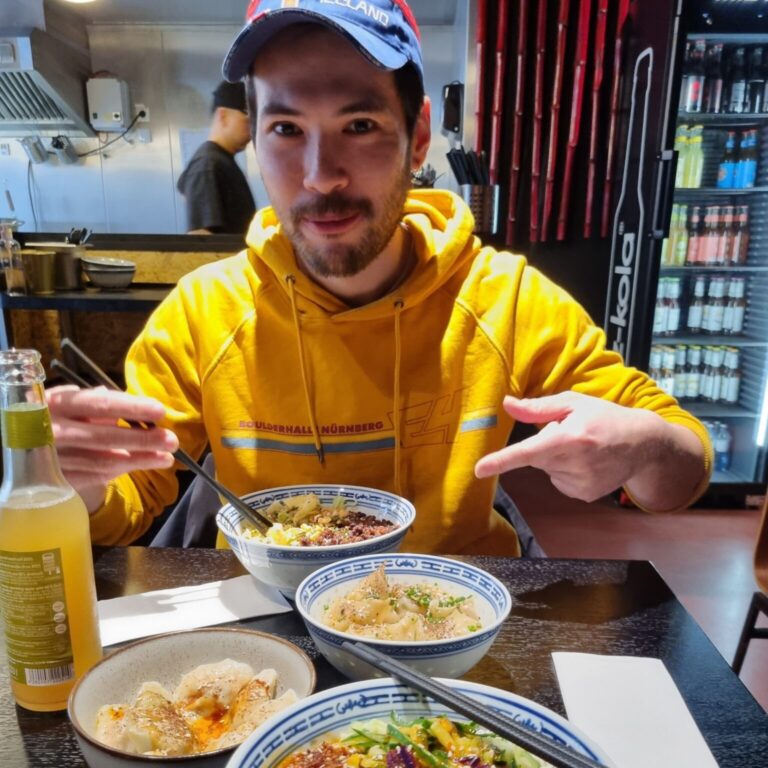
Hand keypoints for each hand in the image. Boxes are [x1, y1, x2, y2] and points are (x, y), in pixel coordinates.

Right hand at [47, 386, 178, 512]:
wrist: (18, 443)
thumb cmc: (53, 415)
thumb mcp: (68, 401)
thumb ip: (96, 401)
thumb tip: (125, 399)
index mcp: (57, 404)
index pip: (100, 405)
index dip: (131, 407)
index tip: (160, 411)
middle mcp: (52, 432)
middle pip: (105, 437)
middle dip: (143, 440)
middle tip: (172, 440)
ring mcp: (53, 459)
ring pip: (103, 462)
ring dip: (140, 460)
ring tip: (167, 457)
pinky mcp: (57, 479)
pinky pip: (96, 476)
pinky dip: (122, 471)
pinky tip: (144, 464)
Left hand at [475, 392, 703, 508]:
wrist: (643, 444)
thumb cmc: (605, 417)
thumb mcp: (573, 403)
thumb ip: (538, 407)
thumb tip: (507, 405)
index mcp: (571, 437)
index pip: (529, 451)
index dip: (502, 460)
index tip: (479, 469)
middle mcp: (576, 463)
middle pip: (535, 457)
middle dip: (544, 444)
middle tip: (569, 433)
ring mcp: (582, 483)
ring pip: (546, 470)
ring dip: (555, 458)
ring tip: (581, 447)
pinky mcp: (585, 495)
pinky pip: (558, 481)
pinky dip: (564, 471)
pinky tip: (586, 462)